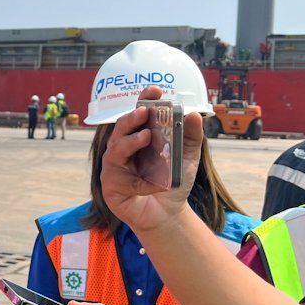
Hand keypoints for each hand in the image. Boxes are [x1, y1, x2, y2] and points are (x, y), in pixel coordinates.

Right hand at [100, 86, 203, 232]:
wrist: (167, 213)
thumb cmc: (171, 182)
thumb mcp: (188, 158)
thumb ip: (192, 137)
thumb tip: (193, 114)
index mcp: (138, 136)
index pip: (138, 114)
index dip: (144, 100)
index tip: (154, 90)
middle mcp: (122, 148)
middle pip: (121, 128)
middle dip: (131, 118)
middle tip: (144, 111)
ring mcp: (114, 167)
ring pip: (116, 150)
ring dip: (130, 142)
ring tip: (146, 136)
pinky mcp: (110, 187)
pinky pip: (124, 180)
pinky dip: (142, 182)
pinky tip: (156, 185)